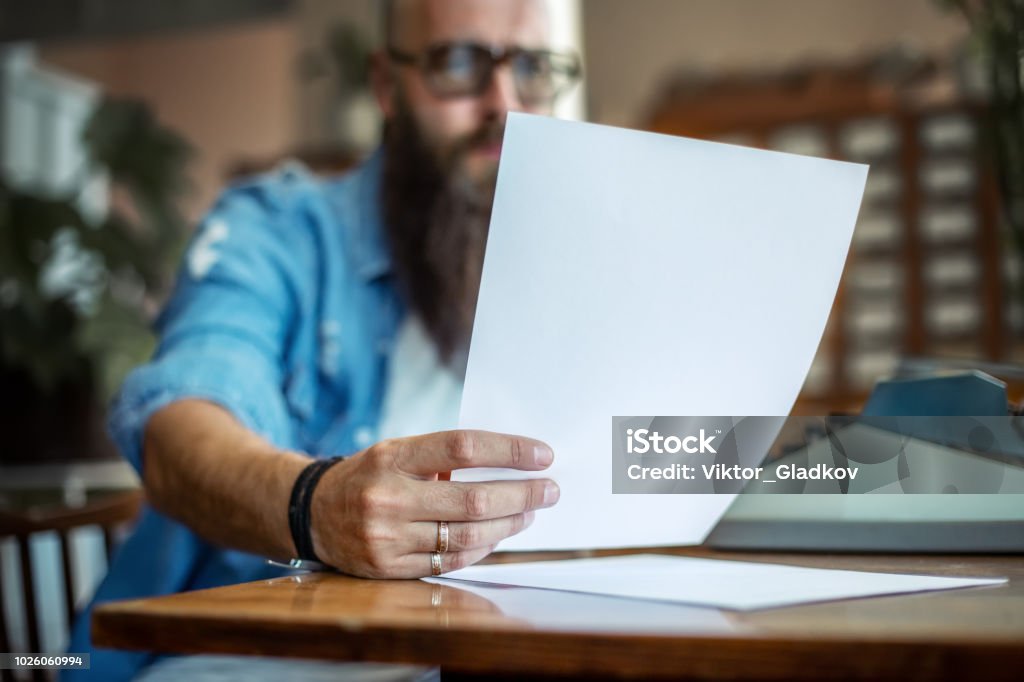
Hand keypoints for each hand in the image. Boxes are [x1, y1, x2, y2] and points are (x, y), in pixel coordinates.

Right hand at [309, 430, 557, 577]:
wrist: (311, 512)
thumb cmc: (368, 475)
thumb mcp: (395, 451)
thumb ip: (442, 456)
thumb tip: (507, 462)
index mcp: (392, 455)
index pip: (463, 447)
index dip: (509, 450)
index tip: (542, 454)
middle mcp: (388, 495)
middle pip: (472, 498)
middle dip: (521, 494)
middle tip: (550, 489)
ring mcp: (386, 535)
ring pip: (465, 536)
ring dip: (507, 525)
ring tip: (529, 513)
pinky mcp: (388, 567)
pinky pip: (448, 562)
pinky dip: (480, 550)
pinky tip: (498, 536)